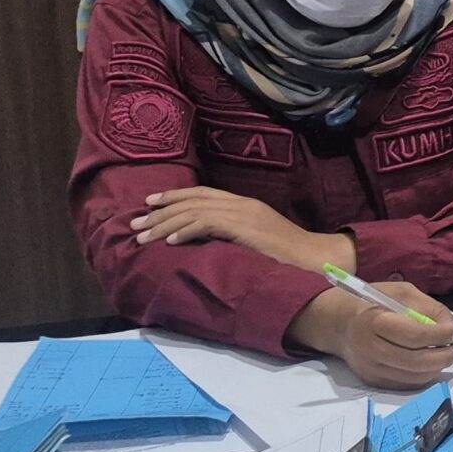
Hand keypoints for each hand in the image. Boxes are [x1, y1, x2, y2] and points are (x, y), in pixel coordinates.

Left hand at [135, 188, 352, 273]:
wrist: (317, 258)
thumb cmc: (289, 257)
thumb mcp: (257, 241)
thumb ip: (234, 236)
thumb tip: (207, 244)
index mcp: (244, 205)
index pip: (202, 194)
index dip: (174, 197)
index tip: (149, 204)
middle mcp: (242, 204)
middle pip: (193, 200)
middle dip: (160, 211)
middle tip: (135, 222)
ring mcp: (244, 214)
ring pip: (194, 211)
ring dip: (165, 223)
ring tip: (143, 235)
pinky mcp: (246, 227)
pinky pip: (207, 224)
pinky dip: (185, 231)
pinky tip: (169, 241)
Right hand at [288, 283, 452, 389]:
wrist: (337, 323)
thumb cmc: (371, 302)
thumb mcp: (400, 293)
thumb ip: (429, 308)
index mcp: (374, 322)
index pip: (415, 335)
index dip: (442, 335)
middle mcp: (370, 350)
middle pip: (416, 361)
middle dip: (445, 355)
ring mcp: (370, 369)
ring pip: (414, 376)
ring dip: (438, 367)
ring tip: (449, 353)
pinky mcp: (372, 381)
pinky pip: (406, 384)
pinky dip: (424, 375)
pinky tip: (432, 363)